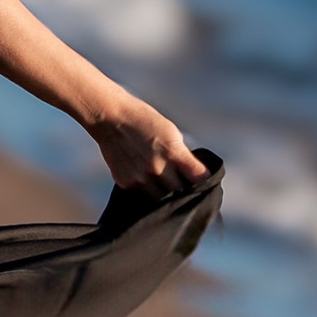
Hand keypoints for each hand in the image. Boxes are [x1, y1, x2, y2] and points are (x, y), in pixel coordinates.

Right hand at [84, 90, 208, 197]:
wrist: (110, 118)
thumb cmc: (142, 120)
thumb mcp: (170, 131)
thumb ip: (182, 153)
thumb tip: (193, 172)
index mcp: (173, 152)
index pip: (199, 178)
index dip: (205, 182)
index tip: (206, 183)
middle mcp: (157, 168)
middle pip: (181, 192)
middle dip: (184, 189)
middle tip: (183, 183)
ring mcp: (140, 178)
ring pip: (161, 198)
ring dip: (165, 192)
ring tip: (162, 181)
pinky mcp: (126, 183)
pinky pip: (142, 194)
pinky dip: (147, 188)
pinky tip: (144, 176)